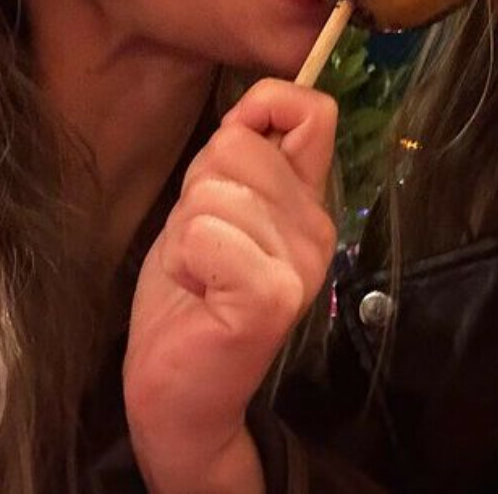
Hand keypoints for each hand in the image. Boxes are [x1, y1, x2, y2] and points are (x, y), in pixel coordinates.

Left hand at [124, 79, 337, 493]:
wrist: (178, 391)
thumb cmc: (192, 291)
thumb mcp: (214, 204)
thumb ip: (239, 157)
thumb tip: (253, 107)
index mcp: (309, 201)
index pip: (314, 110)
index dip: (265, 108)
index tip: (234, 149)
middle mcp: (319, 227)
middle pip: (238, 146)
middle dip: (198, 188)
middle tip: (204, 244)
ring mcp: (302, 263)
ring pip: (213, 190)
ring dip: (186, 230)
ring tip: (200, 272)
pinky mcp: (272, 297)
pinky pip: (204, 233)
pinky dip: (183, 258)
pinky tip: (198, 292)